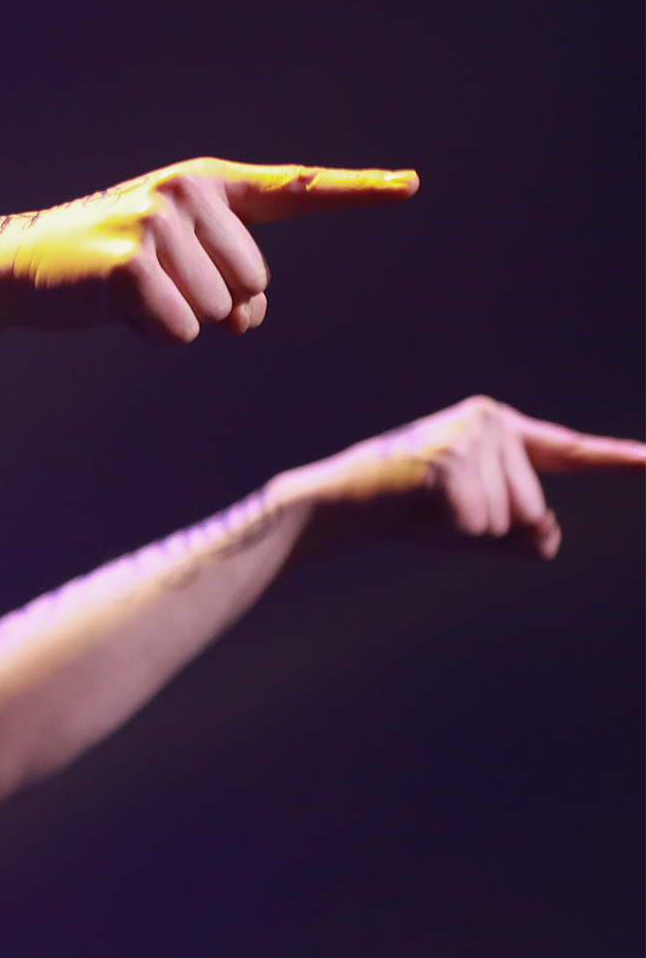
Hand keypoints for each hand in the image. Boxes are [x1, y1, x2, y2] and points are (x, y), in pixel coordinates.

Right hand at [0, 158, 417, 341]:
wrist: (20, 268)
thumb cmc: (107, 269)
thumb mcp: (175, 257)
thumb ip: (229, 278)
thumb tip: (246, 318)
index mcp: (207, 184)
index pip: (294, 188)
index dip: (356, 190)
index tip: (411, 185)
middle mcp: (187, 193)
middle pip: (254, 285)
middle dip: (212, 305)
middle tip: (157, 289)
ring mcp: (157, 224)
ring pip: (218, 313)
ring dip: (177, 322)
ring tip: (130, 296)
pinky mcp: (131, 264)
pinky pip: (180, 330)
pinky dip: (151, 336)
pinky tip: (115, 311)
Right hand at [271, 396, 645, 558]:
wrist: (341, 503)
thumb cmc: (410, 513)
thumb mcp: (478, 527)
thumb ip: (527, 535)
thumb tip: (548, 530)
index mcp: (503, 429)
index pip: (568, 451)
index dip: (617, 459)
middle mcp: (492, 422)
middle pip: (534, 508)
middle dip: (492, 529)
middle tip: (437, 512)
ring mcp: (471, 437)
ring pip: (508, 517)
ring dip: (468, 531)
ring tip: (425, 509)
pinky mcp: (449, 460)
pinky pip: (477, 522)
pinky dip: (448, 531)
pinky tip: (417, 509)